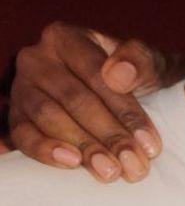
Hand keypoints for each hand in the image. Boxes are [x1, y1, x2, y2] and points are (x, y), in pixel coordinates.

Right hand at [9, 22, 184, 182]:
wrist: (126, 84)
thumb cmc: (135, 72)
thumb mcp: (148, 62)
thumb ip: (140, 61)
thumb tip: (117, 74)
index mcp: (67, 37)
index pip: (97, 75)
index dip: (125, 109)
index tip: (147, 139)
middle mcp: (38, 57)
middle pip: (75, 99)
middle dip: (108, 134)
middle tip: (132, 162)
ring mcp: (22, 87)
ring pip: (50, 118)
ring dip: (83, 146)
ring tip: (110, 168)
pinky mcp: (15, 116)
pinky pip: (24, 136)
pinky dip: (45, 151)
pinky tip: (72, 163)